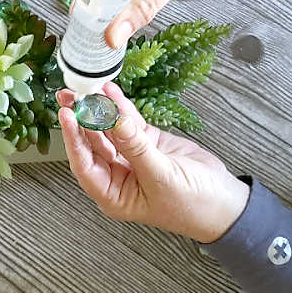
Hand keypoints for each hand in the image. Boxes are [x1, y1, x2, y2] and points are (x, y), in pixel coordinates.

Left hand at [57, 83, 248, 242]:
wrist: (224, 201)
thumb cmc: (192, 205)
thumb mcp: (161, 177)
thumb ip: (136, 147)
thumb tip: (115, 120)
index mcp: (113, 194)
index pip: (84, 164)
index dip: (73, 140)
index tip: (67, 115)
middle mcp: (117, 175)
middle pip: (92, 144)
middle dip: (80, 119)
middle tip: (70, 96)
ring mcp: (131, 156)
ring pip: (108, 129)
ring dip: (98, 109)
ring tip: (86, 88)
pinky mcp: (147, 141)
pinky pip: (129, 121)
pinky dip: (120, 106)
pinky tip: (110, 91)